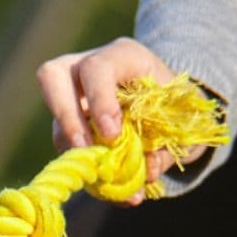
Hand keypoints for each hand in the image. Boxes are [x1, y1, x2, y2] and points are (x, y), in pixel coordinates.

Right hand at [35, 37, 204, 204]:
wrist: (171, 109)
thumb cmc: (178, 108)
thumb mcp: (183, 124)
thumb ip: (168, 147)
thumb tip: (146, 171)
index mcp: (125, 56)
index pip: (97, 68)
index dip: (99, 100)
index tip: (112, 135)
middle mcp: (87, 68)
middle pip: (52, 76)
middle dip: (66, 117)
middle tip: (85, 149)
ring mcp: (73, 94)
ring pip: (54, 116)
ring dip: (74, 149)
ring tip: (99, 173)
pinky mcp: (67, 120)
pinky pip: (62, 142)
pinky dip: (80, 163)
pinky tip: (101, 179)